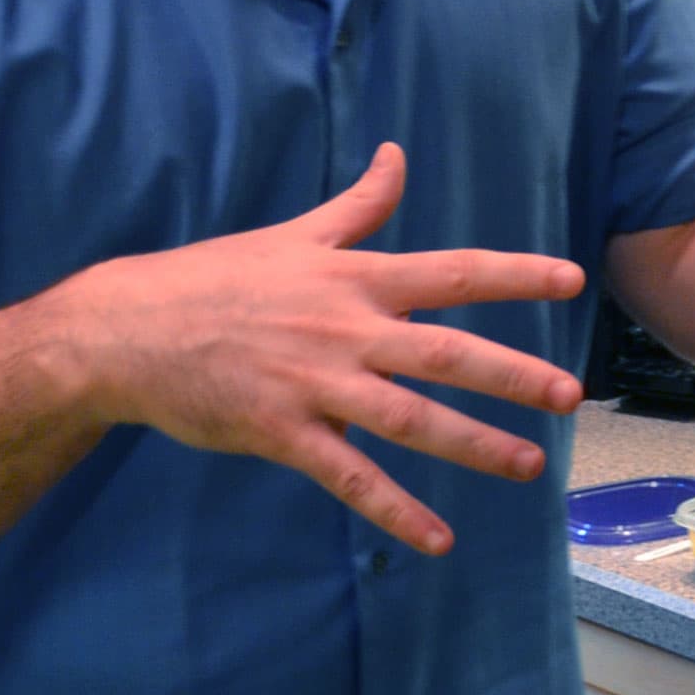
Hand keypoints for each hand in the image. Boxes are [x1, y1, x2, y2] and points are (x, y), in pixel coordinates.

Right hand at [42, 144, 586, 554]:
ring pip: (410, 420)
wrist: (123, 331)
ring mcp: (314, 385)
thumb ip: (357, 205)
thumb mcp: (293, 235)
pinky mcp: (281, 433)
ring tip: (531, 466)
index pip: (452, 272)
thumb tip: (397, 154)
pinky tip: (438, 540)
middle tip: (572, 394)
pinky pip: (350, 478)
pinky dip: (396, 510)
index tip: (572, 280)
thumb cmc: (212, 279)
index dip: (515, 274)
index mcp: (353, 280)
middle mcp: (345, 331)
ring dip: (474, 445)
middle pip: (446, 352)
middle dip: (514, 374)